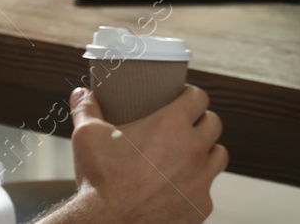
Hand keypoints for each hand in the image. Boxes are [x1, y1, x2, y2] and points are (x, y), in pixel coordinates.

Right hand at [61, 83, 225, 223]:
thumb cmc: (100, 178)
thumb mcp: (87, 136)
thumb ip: (86, 108)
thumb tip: (81, 93)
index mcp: (171, 125)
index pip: (199, 97)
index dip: (191, 95)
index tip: (182, 98)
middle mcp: (193, 150)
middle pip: (214, 123)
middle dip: (200, 121)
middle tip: (184, 126)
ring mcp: (201, 180)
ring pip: (218, 155)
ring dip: (206, 151)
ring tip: (188, 154)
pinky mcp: (201, 206)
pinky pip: (208, 189)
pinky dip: (197, 185)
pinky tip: (180, 186)